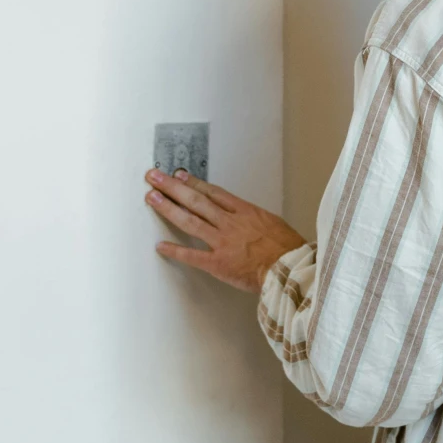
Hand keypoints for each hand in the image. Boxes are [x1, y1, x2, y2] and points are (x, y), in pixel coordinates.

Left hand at [144, 169, 306, 291]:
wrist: (290, 267)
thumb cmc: (287, 248)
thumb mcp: (273, 223)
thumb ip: (255, 219)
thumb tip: (247, 218)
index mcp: (245, 212)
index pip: (213, 193)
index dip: (194, 183)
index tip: (180, 175)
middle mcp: (229, 222)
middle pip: (196, 200)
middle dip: (173, 187)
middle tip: (154, 177)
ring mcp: (222, 241)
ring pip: (190, 221)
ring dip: (168, 208)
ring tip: (151, 198)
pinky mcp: (218, 263)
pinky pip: (192, 256)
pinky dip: (175, 251)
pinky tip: (160, 246)